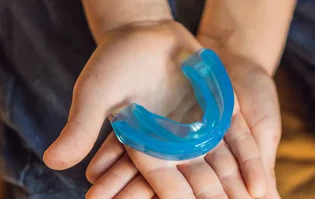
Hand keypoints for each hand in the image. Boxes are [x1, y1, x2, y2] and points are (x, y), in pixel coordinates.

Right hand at [42, 21, 267, 198]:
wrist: (143, 32)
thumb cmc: (113, 63)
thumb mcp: (95, 94)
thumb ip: (80, 128)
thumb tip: (52, 161)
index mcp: (144, 147)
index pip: (160, 181)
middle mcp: (174, 145)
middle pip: (196, 181)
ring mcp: (199, 129)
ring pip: (221, 166)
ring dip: (234, 189)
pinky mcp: (220, 112)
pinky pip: (238, 140)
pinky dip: (250, 161)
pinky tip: (262, 184)